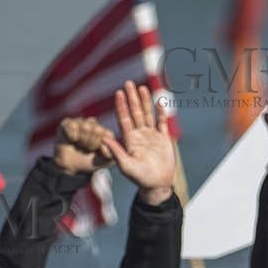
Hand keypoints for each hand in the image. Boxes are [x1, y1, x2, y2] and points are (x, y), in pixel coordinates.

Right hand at [53, 117, 112, 175]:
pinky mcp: (67, 122)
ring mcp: (81, 122)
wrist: (71, 166)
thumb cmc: (90, 162)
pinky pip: (72, 126)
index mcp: (106, 133)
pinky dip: (72, 137)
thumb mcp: (106, 161)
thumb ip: (111, 153)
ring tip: (80, 146)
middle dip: (91, 144)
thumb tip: (104, 143)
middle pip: (97, 129)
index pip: (107, 134)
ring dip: (82, 141)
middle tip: (86, 149)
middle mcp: (94, 124)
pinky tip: (72, 141)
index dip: (101, 146)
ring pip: (86, 127)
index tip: (96, 152)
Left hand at [100, 81, 175, 203]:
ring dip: (145, 101)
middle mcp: (139, 135)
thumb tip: (104, 137)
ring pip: (148, 114)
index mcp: (129, 139)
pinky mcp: (164, 140)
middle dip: (132, 98)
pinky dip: (161, 113)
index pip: (124, 118)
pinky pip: (162, 123)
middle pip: (135, 112)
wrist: (157, 184)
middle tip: (128, 83)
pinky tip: (159, 102)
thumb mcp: (126, 166)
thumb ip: (116, 151)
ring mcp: (152, 136)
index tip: (118, 92)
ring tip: (142, 88)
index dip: (121, 106)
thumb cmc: (140, 178)